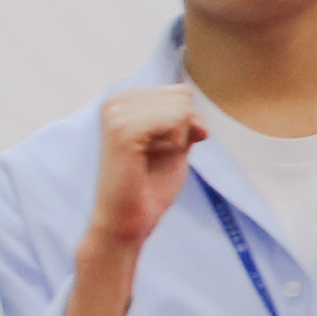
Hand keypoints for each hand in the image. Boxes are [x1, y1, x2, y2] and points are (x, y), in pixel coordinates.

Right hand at [82, 88, 204, 260]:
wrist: (125, 223)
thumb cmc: (148, 188)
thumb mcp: (175, 147)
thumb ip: (187, 123)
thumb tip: (200, 122)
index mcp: (123, 101)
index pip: (180, 93)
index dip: (184, 125)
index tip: (161, 150)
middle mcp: (116, 101)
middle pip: (182, 97)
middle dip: (181, 131)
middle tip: (154, 158)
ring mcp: (116, 113)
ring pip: (180, 109)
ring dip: (176, 140)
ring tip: (148, 160)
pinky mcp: (123, 130)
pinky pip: (175, 120)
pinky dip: (174, 145)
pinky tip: (148, 160)